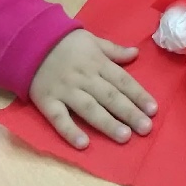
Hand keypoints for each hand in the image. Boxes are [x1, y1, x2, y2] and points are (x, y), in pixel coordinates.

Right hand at [29, 29, 157, 149]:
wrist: (31, 41)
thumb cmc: (66, 43)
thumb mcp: (93, 41)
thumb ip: (114, 50)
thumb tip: (136, 53)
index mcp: (97, 62)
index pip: (122, 81)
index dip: (138, 95)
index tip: (153, 109)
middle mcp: (84, 78)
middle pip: (110, 97)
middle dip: (129, 113)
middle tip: (146, 129)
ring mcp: (65, 90)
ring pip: (89, 109)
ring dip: (107, 123)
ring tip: (124, 137)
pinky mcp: (47, 101)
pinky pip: (59, 118)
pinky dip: (70, 131)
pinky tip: (83, 144)